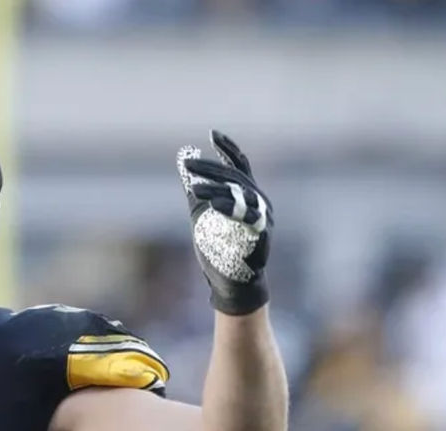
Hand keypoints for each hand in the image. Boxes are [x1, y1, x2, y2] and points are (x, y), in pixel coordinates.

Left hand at [177, 131, 273, 315]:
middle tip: (189, 163)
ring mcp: (262, 218)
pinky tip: (213, 204)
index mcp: (248, 195)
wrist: (235, 281)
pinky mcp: (260, 234)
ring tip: (193, 188)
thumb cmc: (220, 247)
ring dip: (216, 190)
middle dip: (212, 169)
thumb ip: (197, 189)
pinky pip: (247, 217)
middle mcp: (259, 202)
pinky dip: (230, 208)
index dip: (228, 149)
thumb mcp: (203, 214)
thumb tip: (184, 160)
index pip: (239, 165)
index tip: (212, 134)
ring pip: (240, 196)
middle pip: (235, 178)